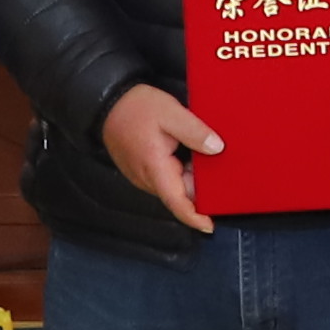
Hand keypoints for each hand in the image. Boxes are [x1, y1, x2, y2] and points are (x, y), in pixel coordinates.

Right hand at [104, 82, 221, 230]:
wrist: (107, 103)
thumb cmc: (135, 107)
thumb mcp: (171, 112)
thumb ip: (195, 131)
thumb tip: (217, 148)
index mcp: (155, 168)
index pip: (177, 203)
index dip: (195, 217)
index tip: (210, 225)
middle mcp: (147, 178)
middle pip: (179, 194)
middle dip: (201, 188)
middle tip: (222, 171)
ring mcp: (143, 175)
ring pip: (173, 185)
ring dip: (191, 177)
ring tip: (207, 157)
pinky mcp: (142, 169)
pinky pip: (166, 177)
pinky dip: (181, 170)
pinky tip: (190, 153)